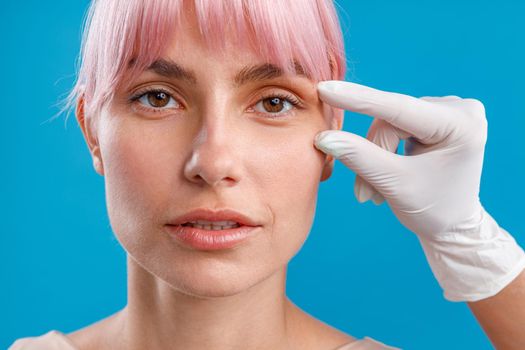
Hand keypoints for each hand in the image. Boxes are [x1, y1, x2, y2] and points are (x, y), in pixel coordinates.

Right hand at [315, 80, 524, 301]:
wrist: (453, 226)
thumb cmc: (432, 210)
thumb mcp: (394, 185)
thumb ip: (359, 157)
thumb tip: (324, 138)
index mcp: (460, 124)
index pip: (398, 108)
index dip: (358, 99)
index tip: (324, 90)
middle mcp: (459, 109)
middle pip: (391, 120)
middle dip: (372, 154)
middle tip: (363, 192)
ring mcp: (449, 111)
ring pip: (389, 123)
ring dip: (374, 155)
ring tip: (374, 191)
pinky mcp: (437, 116)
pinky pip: (396, 124)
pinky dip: (384, 149)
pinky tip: (387, 172)